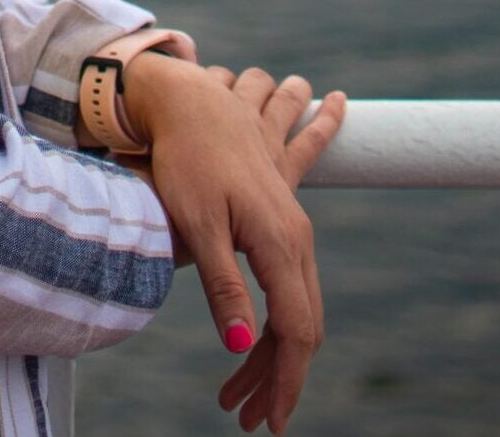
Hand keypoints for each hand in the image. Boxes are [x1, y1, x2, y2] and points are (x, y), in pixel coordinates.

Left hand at [119, 59, 346, 434]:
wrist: (187, 96)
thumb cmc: (185, 160)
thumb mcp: (197, 224)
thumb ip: (223, 285)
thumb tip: (238, 346)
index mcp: (281, 246)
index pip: (294, 334)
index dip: (281, 383)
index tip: (265, 423)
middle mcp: (298, 238)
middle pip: (298, 324)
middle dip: (273, 375)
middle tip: (240, 412)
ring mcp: (294, 222)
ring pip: (299, 297)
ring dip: (279, 345)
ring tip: (246, 386)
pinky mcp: (282, 208)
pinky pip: (301, 262)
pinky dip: (298, 296)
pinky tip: (314, 274)